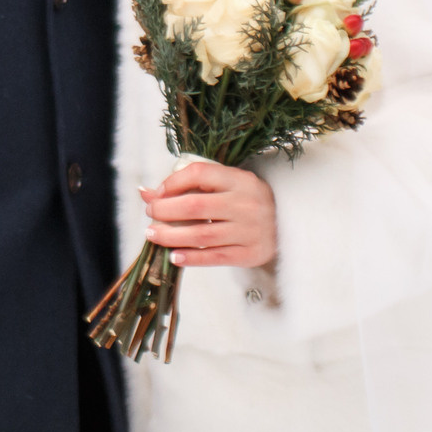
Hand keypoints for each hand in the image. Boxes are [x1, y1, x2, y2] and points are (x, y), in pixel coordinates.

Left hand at [140, 158, 275, 268]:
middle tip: (150, 214)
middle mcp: (246, 204)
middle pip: (196, 206)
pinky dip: (192, 257)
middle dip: (165, 210)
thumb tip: (145, 193)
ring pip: (202, 235)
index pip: (200, 174)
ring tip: (152, 235)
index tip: (157, 193)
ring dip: (171, 236)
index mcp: (239, 179)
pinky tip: (174, 256)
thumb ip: (187, 187)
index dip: (173, 182)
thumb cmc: (246, 201)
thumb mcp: (224, 186)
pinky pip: (215, 257)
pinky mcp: (250, 254)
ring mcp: (249, 230)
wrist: (286, 226)